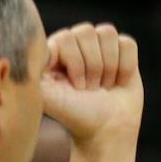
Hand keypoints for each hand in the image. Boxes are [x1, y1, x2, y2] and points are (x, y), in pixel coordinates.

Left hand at [41, 23, 143, 145]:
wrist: (106, 129)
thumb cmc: (74, 115)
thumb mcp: (47, 97)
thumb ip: (34, 73)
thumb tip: (33, 49)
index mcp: (53, 52)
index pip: (65, 37)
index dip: (74, 63)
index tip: (74, 87)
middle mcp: (74, 44)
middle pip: (87, 32)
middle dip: (91, 66)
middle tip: (88, 88)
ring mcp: (98, 45)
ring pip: (107, 33)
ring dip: (107, 66)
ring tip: (101, 86)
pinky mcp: (121, 49)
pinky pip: (127, 43)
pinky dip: (124, 67)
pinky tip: (117, 82)